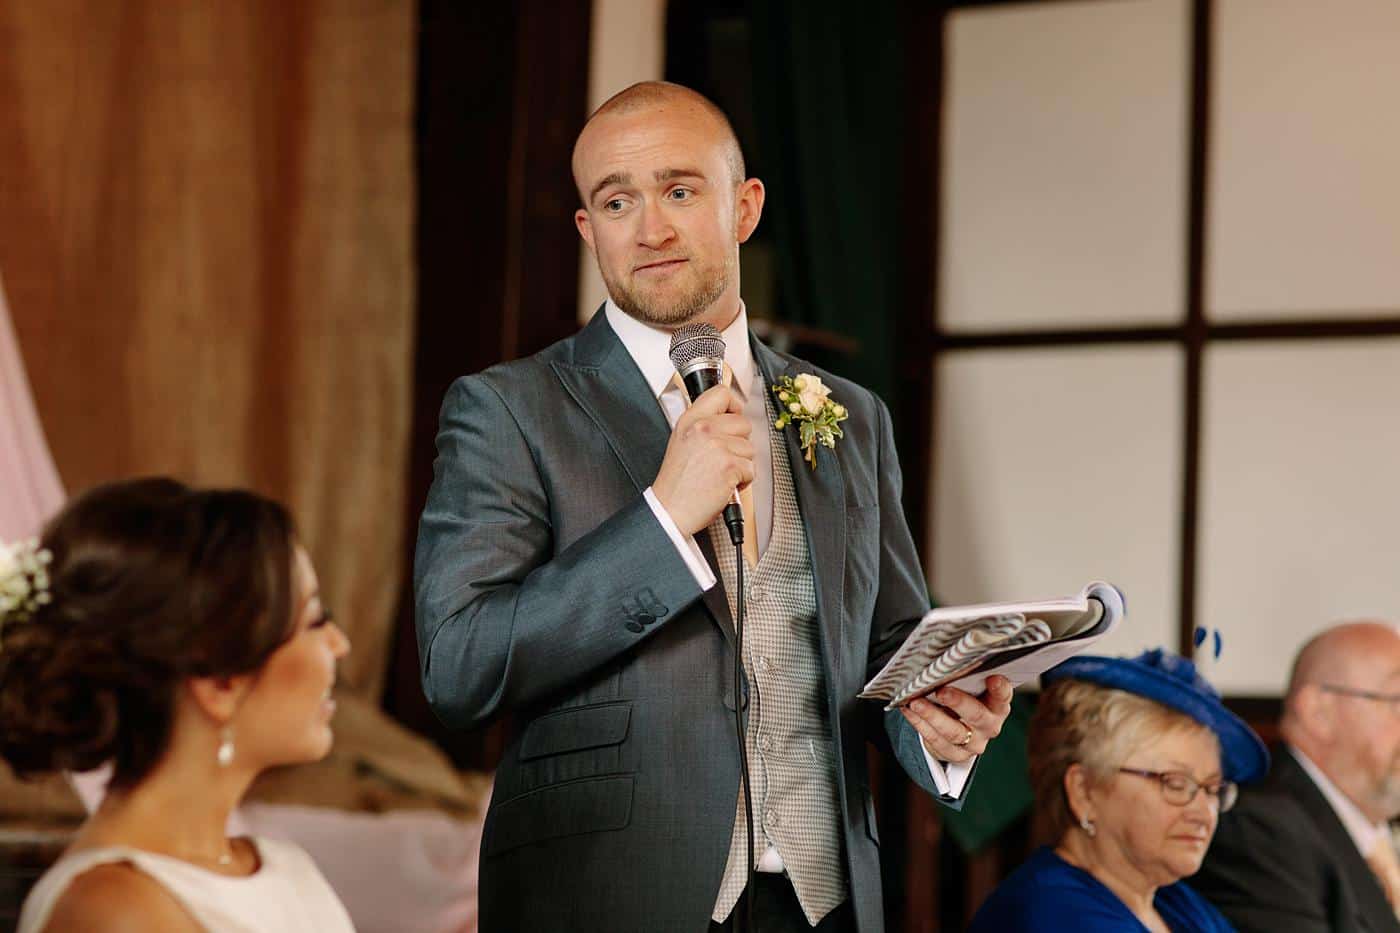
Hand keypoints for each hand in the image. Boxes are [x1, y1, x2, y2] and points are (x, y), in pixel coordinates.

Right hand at [652, 384, 753, 535]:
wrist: (670, 510)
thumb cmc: (677, 483)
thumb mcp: (682, 442)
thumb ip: (703, 425)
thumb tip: (730, 416)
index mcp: (690, 420)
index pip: (721, 394)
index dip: (733, 406)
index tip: (733, 416)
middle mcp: (703, 429)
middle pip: (743, 422)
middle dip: (739, 442)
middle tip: (722, 457)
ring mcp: (717, 446)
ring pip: (750, 448)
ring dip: (741, 464)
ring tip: (720, 473)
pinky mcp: (729, 466)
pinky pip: (751, 469)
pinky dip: (742, 481)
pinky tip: (723, 484)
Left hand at [900, 675, 1013, 764]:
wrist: (964, 732)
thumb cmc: (968, 700)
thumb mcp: (974, 689)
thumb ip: (968, 677)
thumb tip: (948, 659)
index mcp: (998, 706)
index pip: (1003, 697)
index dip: (1000, 689)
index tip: (992, 678)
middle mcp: (989, 726)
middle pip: (976, 715)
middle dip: (958, 702)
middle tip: (942, 691)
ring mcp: (974, 743)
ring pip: (953, 732)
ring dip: (932, 715)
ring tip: (916, 702)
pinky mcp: (956, 754)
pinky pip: (935, 740)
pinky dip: (920, 724)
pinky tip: (909, 710)